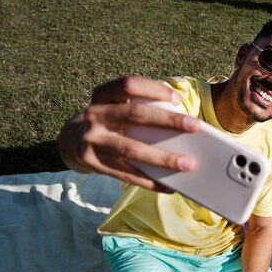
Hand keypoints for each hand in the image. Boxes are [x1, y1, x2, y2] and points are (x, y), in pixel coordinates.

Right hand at [60, 76, 200, 189]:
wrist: (76, 141)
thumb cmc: (113, 121)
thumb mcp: (119, 107)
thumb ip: (143, 108)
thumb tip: (184, 125)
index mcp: (103, 95)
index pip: (129, 85)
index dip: (154, 89)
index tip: (178, 100)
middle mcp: (94, 114)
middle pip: (135, 115)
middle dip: (168, 121)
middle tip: (195, 126)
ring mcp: (91, 140)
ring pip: (132, 149)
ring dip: (163, 158)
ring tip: (188, 164)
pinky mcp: (93, 163)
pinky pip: (126, 175)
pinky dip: (150, 182)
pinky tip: (169, 186)